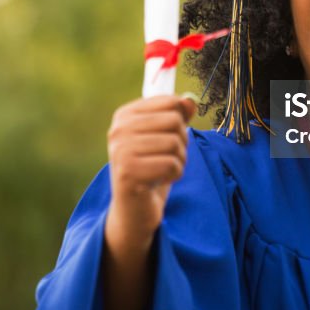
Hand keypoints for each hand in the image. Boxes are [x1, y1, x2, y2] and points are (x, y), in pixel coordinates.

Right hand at [105, 94, 196, 248]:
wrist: (134, 208)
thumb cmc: (151, 168)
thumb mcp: (164, 137)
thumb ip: (178, 116)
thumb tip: (190, 101)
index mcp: (125, 115)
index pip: (170, 102)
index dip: (180, 121)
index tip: (167, 136)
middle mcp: (119, 130)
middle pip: (174, 121)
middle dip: (181, 142)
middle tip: (167, 157)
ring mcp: (121, 151)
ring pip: (174, 143)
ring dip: (179, 160)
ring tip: (163, 169)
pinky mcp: (128, 173)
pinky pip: (171, 164)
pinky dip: (175, 174)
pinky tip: (161, 180)